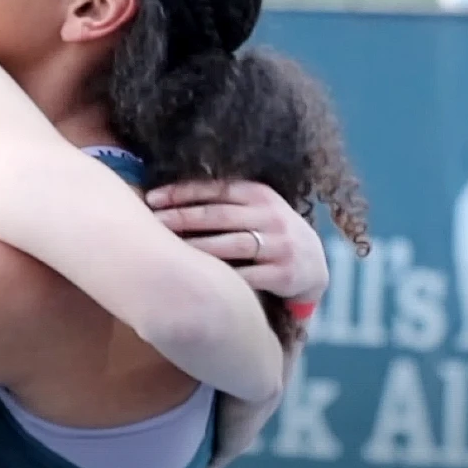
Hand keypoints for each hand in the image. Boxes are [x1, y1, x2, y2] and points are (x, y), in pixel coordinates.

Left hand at [146, 180, 327, 303]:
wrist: (314, 266)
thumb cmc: (270, 233)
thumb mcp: (257, 208)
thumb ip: (225, 200)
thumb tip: (169, 195)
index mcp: (260, 194)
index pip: (216, 188)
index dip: (182, 193)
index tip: (152, 199)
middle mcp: (272, 216)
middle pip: (218, 215)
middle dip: (182, 218)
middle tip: (152, 223)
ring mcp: (280, 246)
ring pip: (231, 245)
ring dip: (195, 247)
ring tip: (167, 250)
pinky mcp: (285, 274)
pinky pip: (247, 276)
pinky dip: (221, 277)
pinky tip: (197, 278)